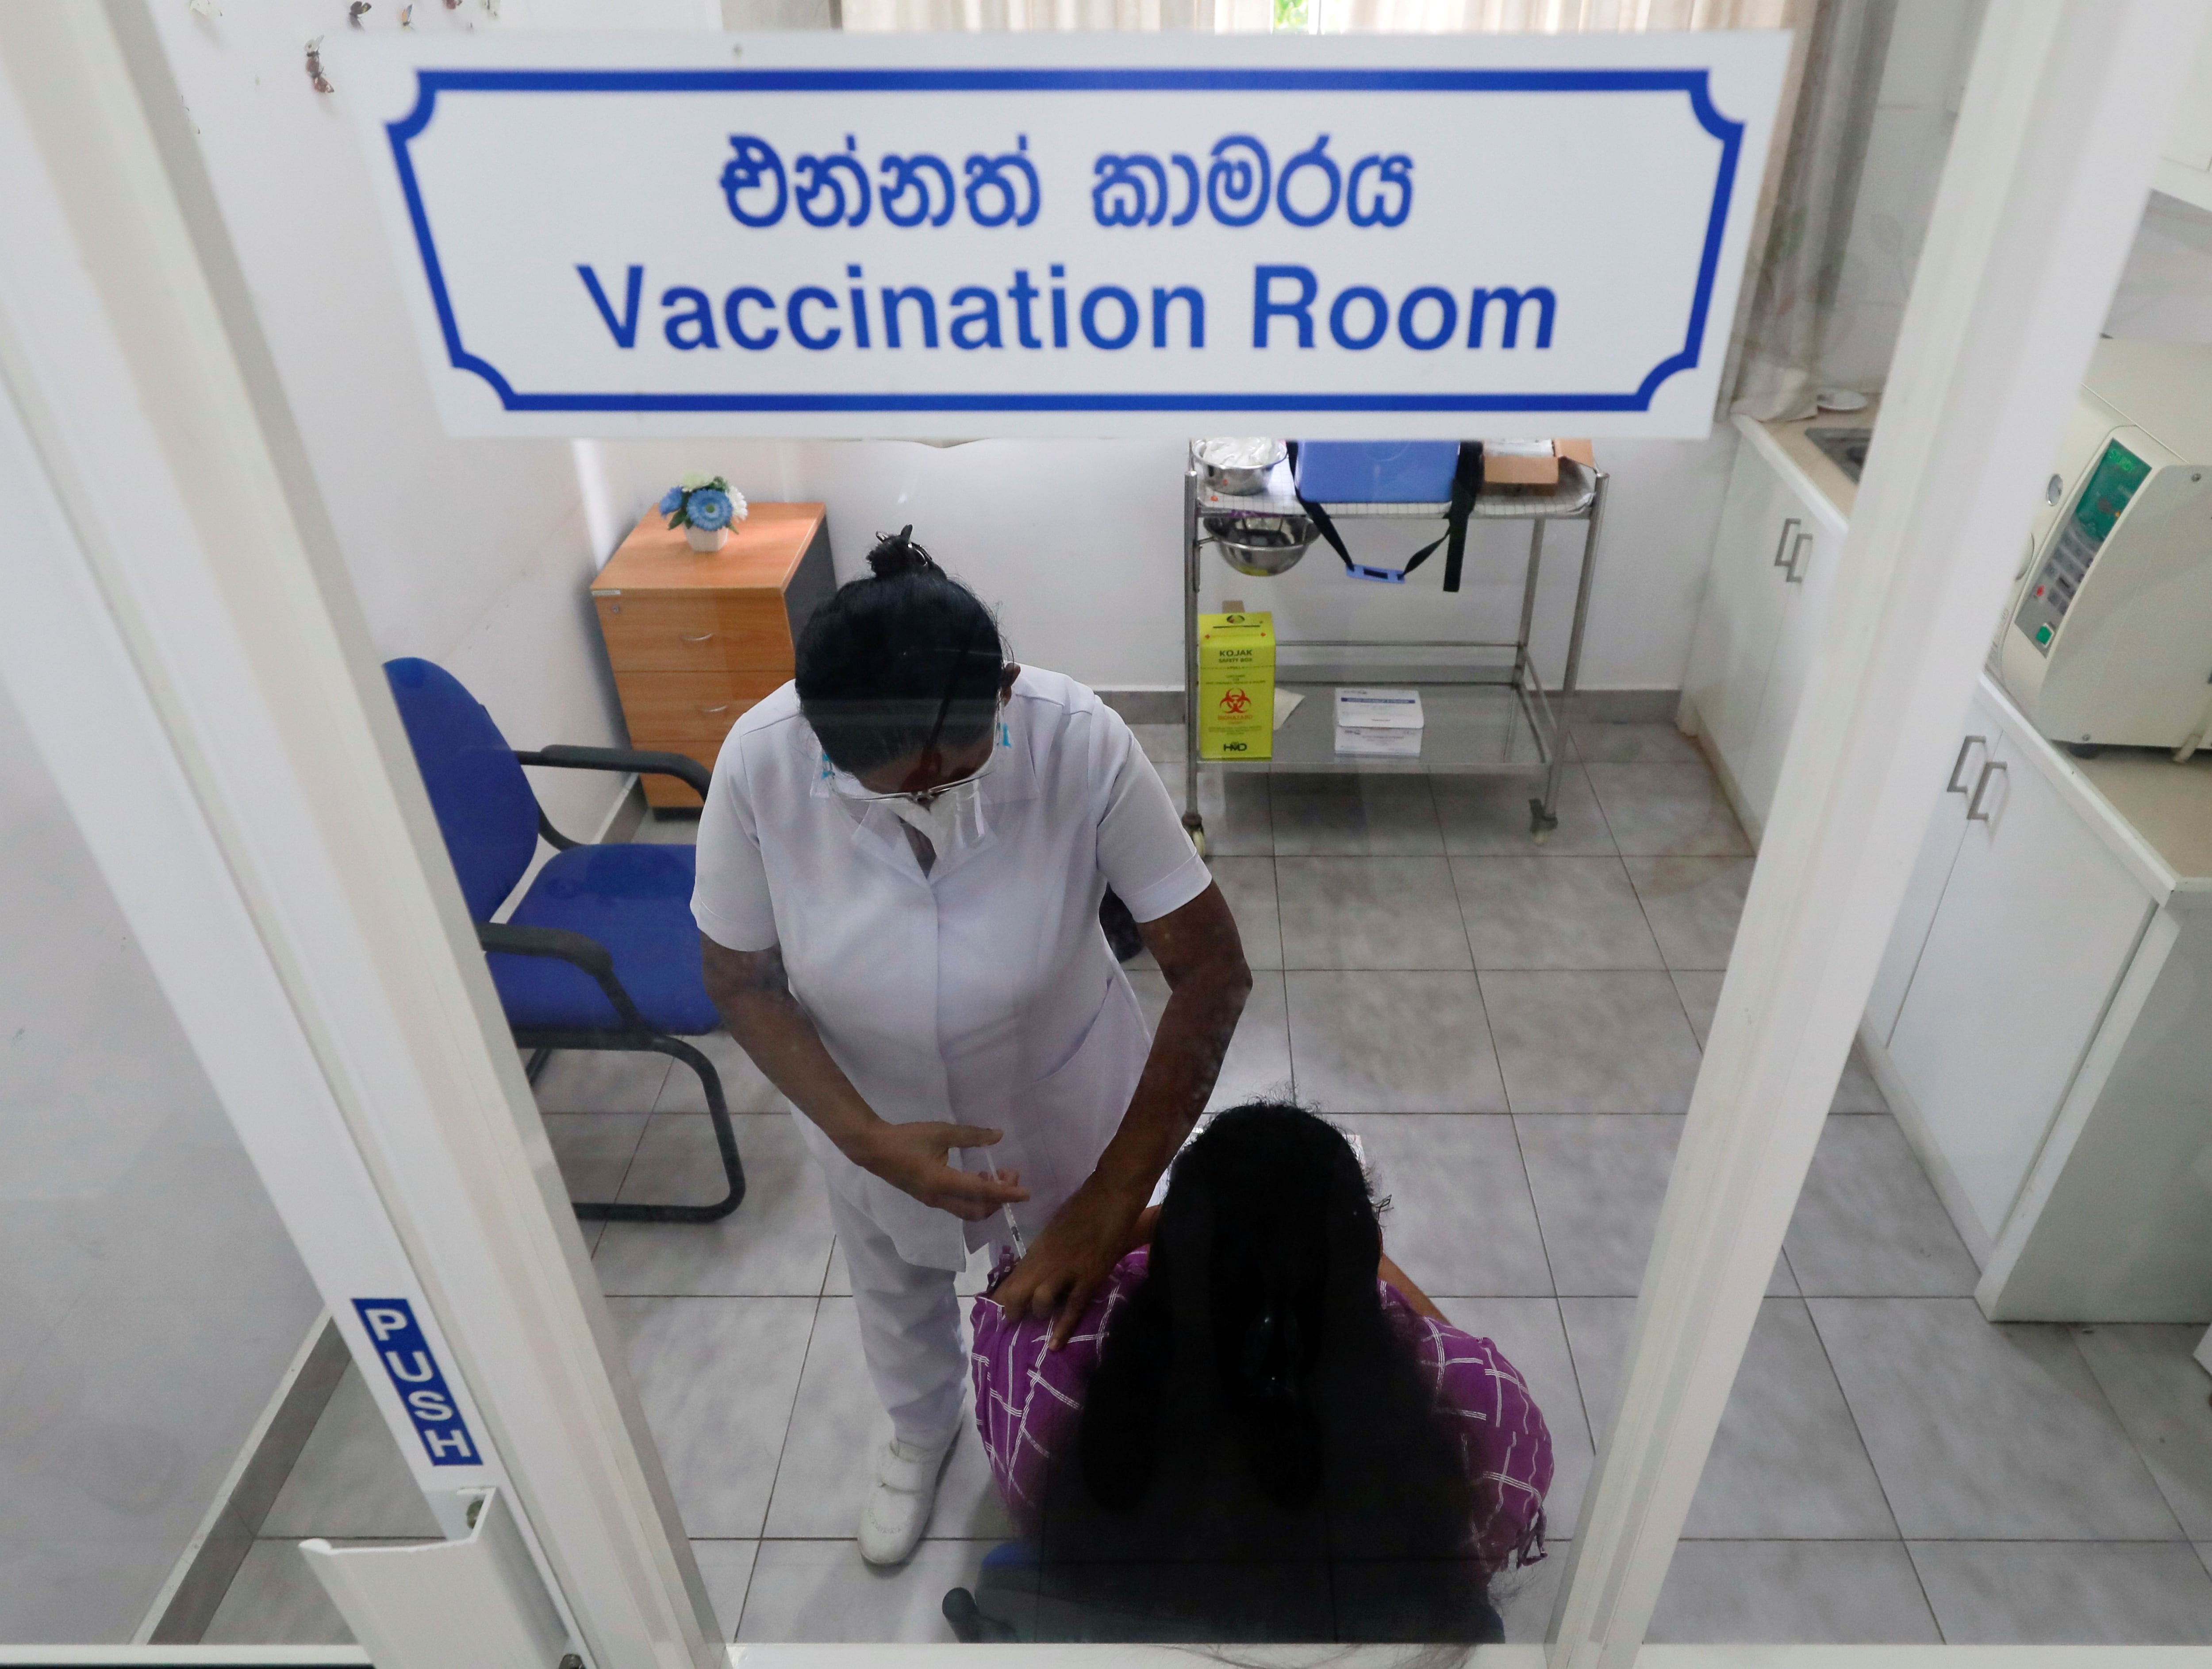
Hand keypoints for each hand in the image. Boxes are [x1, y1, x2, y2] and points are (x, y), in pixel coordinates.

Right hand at [852, 1122, 1027, 1220]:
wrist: (874, 1149)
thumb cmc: (907, 1138)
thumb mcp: (941, 1132)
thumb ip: (971, 1135)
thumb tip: (998, 1135)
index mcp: (942, 1183)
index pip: (982, 1193)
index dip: (1007, 1193)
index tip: (1026, 1193)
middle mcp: (939, 1198)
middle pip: (978, 1210)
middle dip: (999, 1198)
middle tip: (1010, 1175)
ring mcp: (933, 1201)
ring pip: (968, 1210)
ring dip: (987, 1199)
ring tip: (995, 1175)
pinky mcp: (929, 1197)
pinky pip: (958, 1205)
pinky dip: (974, 1197)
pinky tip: (978, 1178)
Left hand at [991, 1177, 1145, 1349]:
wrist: (1111, 1195)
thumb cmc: (1085, 1205)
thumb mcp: (1056, 1227)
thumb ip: (1046, 1248)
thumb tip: (1038, 1266)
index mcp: (1037, 1248)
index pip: (1012, 1278)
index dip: (1001, 1298)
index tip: (995, 1314)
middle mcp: (1045, 1260)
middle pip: (1017, 1292)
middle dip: (1012, 1312)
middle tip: (1014, 1324)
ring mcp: (1067, 1270)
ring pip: (1040, 1300)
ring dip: (1038, 1313)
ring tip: (1040, 1323)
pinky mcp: (1089, 1277)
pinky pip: (1073, 1307)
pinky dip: (1063, 1328)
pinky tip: (1055, 1346)